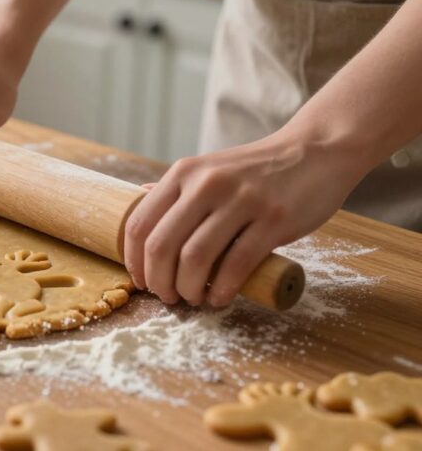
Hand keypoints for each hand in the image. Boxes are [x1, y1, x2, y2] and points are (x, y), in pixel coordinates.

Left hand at [124, 127, 368, 307]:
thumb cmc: (257, 170)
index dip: (134, 262)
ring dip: (189, 289)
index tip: (142, 281)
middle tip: (167, 297)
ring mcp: (241, 200)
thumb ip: (177, 188)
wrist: (316, 151)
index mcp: (184, 173)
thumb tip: (137, 200)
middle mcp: (207, 183)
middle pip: (161, 246)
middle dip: (158, 282)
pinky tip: (221, 297)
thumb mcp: (209, 168)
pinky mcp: (274, 219)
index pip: (139, 224)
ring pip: (195, 259)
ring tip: (194, 298)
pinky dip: (222, 290)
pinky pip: (236, 265)